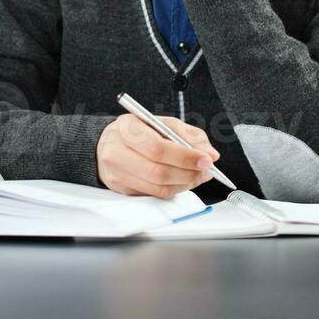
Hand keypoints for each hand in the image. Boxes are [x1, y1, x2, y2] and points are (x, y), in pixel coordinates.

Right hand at [95, 114, 220, 198]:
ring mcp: (117, 174)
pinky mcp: (122, 190)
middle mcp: (117, 152)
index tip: (206, 159)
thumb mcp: (162, 123)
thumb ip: (188, 135)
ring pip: (158, 188)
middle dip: (189, 173)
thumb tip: (210, 153)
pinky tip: (182, 180)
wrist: (107, 143)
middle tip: (206, 169)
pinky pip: (154, 195)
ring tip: (198, 175)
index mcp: (127, 129)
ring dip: (185, 184)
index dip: (185, 156)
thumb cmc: (137, 131)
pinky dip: (174, 189)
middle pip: (159, 172)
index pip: (158, 148)